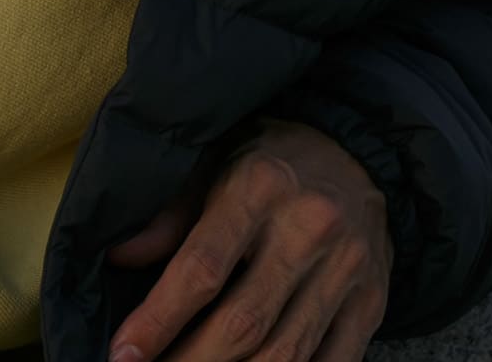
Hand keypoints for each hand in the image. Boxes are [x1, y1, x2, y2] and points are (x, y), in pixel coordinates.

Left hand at [103, 115, 392, 361]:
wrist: (360, 149)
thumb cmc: (271, 159)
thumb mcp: (216, 160)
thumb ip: (171, 212)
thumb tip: (119, 257)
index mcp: (260, 186)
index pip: (203, 267)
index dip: (158, 319)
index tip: (123, 355)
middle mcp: (309, 227)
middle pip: (243, 324)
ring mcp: (346, 269)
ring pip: (284, 355)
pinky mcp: (371, 302)